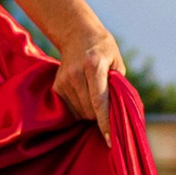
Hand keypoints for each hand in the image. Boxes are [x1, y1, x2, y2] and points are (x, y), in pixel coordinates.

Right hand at [52, 21, 123, 145]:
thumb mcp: (117, 63)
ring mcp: (64, 80)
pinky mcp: (57, 86)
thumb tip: (118, 115)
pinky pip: (71, 109)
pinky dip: (80, 108)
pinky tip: (84, 94)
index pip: (100, 101)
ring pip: (80, 113)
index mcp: (94, 66)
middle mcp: (76, 74)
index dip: (105, 122)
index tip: (110, 140)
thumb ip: (118, 87)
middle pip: (90, 111)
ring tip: (94, 94)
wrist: (78, 34)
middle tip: (106, 103)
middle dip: (100, 115)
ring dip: (90, 111)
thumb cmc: (104, 50)